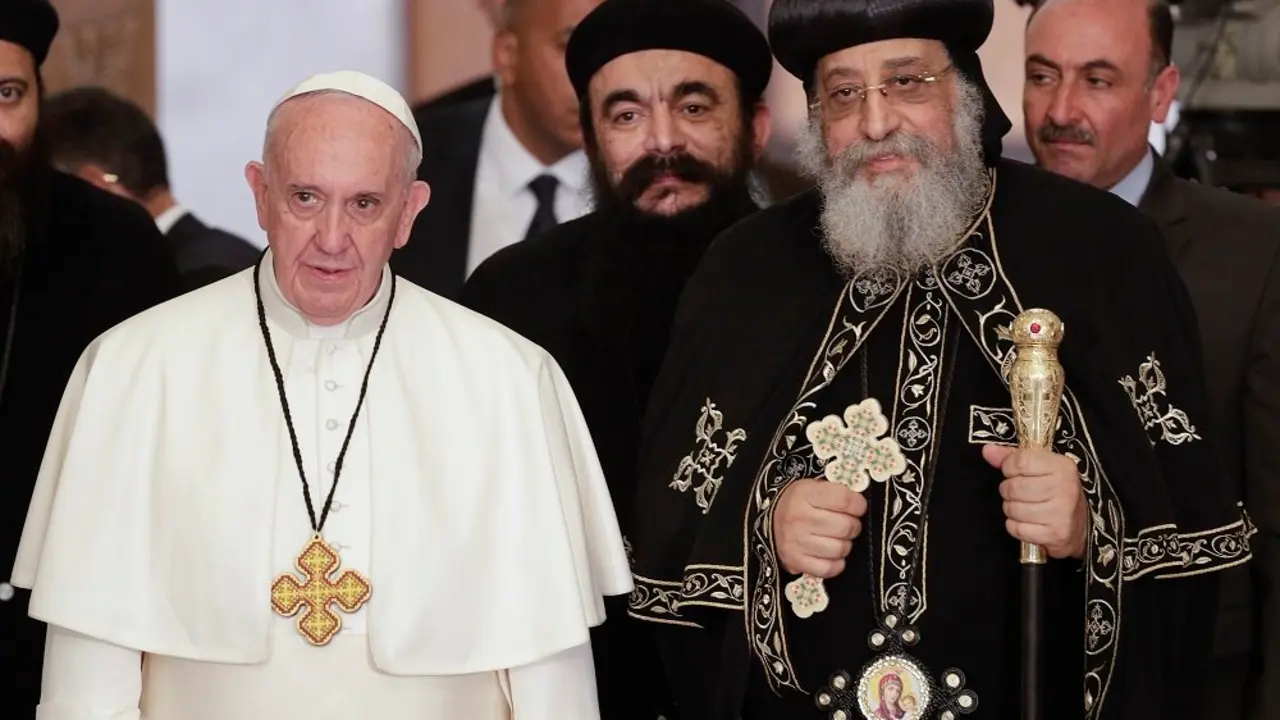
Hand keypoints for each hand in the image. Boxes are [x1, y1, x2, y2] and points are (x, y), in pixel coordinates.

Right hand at [773, 478, 866, 577]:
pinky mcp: (796, 561)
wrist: (770, 521)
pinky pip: (829, 568)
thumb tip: (862, 504)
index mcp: (805, 494)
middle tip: (846, 524)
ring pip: (840, 549)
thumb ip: (837, 492)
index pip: (845, 500)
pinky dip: (835, 564)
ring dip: (844, 545)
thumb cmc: (798, 504)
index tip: (857, 507)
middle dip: (852, 526)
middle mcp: (799, 518)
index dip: (858, 505)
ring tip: (836, 538)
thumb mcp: (813, 487)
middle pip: (846, 526)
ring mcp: (796, 541)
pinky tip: (830, 554)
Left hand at [983, 444, 1086, 558]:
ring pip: (1013, 508)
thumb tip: (988, 451)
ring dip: (1012, 510)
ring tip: (1025, 508)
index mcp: (1062, 466)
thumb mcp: (1041, 468)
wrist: (1080, 526)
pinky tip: (1029, 522)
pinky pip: (1017, 528)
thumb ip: (1013, 457)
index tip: (1014, 473)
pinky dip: (1016, 527)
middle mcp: (1064, 488)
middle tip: (1019, 494)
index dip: (1009, 468)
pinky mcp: (1056, 534)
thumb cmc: (1057, 493)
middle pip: (1013, 487)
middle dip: (1008, 491)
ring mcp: (1061, 513)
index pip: (1019, 461)